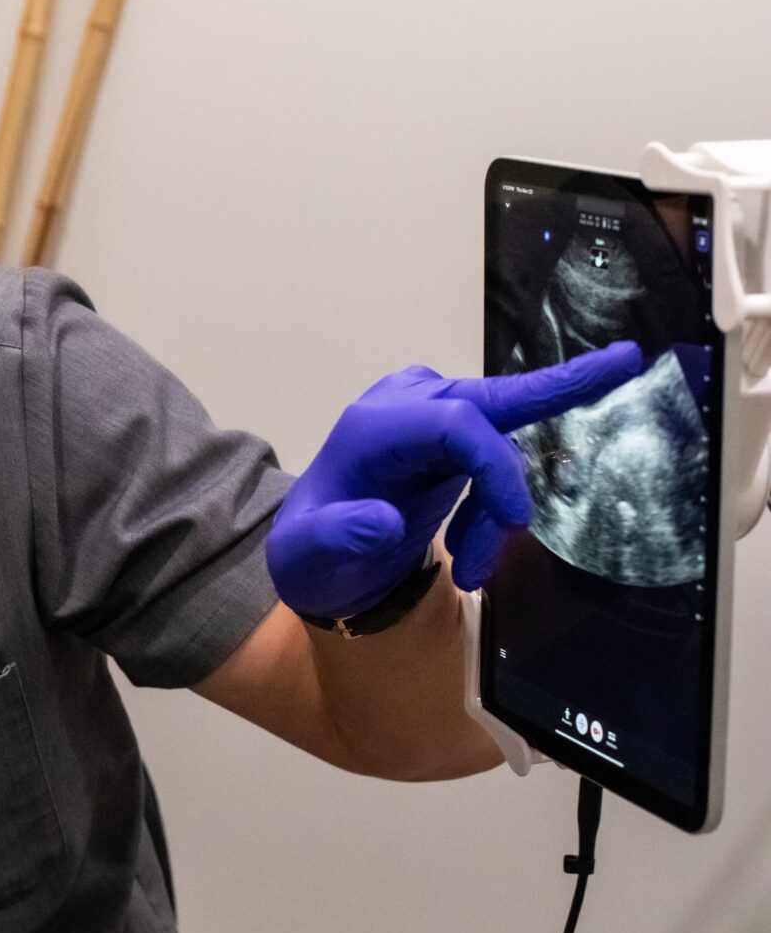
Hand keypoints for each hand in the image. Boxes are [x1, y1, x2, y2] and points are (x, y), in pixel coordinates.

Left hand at [267, 342, 644, 618]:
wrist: (309, 558)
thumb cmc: (307, 556)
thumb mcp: (304, 558)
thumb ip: (336, 538)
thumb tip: (380, 521)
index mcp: (374, 427)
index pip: (456, 422)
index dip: (496, 466)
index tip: (516, 521)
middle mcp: (404, 410)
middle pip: (492, 398)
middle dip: (559, 387)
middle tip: (627, 362)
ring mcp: (428, 420)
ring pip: (498, 449)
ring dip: (497, 511)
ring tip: (472, 571)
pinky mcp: (446, 440)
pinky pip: (494, 461)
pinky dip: (495, 507)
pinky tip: (471, 552)